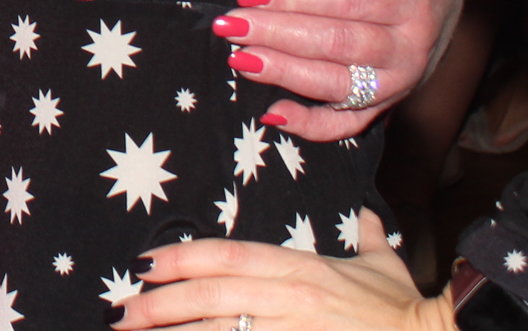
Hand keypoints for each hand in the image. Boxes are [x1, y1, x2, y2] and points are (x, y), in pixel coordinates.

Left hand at [117, 211, 456, 330]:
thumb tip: (368, 215)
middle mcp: (291, 300)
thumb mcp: (384, 266)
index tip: (145, 265)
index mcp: (301, 270)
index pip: (229, 257)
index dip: (183, 259)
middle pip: (212, 298)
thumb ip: (368, 237)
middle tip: (122, 313)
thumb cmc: (405, 311)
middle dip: (159, 304)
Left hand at [217, 0, 460, 140]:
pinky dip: (309, 125)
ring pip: (336, 84)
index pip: (350, 0)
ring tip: (240, 59)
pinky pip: (346, 126)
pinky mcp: (381, 108)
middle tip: (232, 25)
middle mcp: (406, 52)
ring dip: (284, 74)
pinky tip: (272, 113)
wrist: (447, 13)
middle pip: (337, 43)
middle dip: (278, 34)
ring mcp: (394, 86)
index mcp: (414, 7)